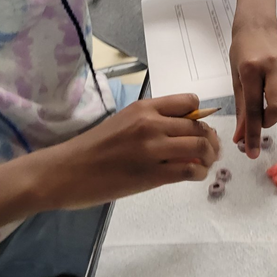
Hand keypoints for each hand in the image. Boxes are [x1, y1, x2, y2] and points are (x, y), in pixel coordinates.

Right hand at [45, 94, 219, 209]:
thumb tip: (185, 130)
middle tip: (209, 151)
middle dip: (210, 140)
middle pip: (200, 127)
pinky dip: (199, 173)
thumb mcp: (123, 122)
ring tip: (205, 163)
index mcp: (144, 108)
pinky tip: (194, 175)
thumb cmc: (92, 148)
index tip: (196, 129)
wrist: (66, 171)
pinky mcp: (152, 175)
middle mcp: (151, 124)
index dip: (199, 116)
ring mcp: (153, 149)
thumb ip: (152, 122)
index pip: (190, 101)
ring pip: (201, 147)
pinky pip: (190, 170)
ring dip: (209, 157)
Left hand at [228, 0, 276, 156]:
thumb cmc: (242, 55)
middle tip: (261, 118)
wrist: (256, 28)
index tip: (251, 153)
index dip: (252, 134)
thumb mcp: (237, 81)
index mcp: (251, 70)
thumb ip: (242, 111)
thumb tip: (240, 140)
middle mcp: (273, 66)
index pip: (254, 109)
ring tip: (272, 104)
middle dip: (269, 121)